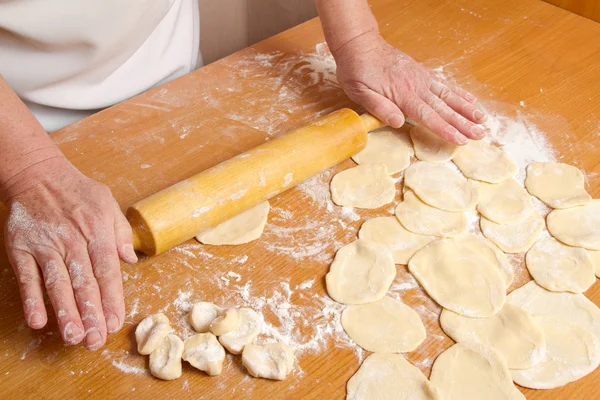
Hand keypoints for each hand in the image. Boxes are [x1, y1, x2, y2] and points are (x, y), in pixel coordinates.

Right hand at [3, 157, 136, 349]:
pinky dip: (31, 299)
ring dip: (65, 312)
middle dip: (91, 314)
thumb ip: (120, 233)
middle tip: (95, 340)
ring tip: (73, 337)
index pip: (108, 271)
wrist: (38, 174)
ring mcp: (46, 246)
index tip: (115, 322)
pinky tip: (38, 320)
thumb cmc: (78, 191)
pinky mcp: (22, 248)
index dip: (112, 298)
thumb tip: (131, 261)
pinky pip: (28, 277)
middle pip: (84, 282)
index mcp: (98, 232)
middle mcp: (73, 241)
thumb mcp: (108, 203)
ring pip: (57, 284)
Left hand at [333, 32, 486, 143]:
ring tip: (483, 120)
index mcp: (402, 95)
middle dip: (464, 123)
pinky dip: (459, 93)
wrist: (360, 45)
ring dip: (467, 109)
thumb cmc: (357, 70)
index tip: (461, 139)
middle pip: (444, 108)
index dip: (446, 129)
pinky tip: (470, 100)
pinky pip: (444, 84)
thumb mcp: (360, 92)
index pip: (429, 116)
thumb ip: (379, 107)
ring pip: (449, 96)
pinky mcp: (422, 73)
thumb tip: (398, 122)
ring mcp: (422, 78)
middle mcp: (417, 86)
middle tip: (481, 135)